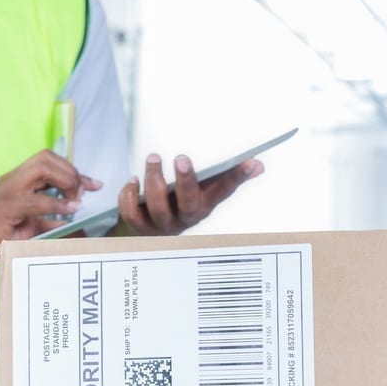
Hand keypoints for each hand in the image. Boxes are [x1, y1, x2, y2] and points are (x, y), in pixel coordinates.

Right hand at [0, 149, 100, 283]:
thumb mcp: (25, 227)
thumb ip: (47, 219)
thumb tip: (73, 220)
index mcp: (16, 181)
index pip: (47, 161)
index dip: (73, 170)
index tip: (92, 185)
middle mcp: (12, 180)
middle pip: (47, 157)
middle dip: (71, 172)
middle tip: (82, 194)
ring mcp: (7, 191)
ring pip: (43, 168)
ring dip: (66, 182)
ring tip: (76, 202)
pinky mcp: (5, 208)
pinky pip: (36, 200)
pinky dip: (56, 205)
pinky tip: (69, 211)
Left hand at [111, 153, 262, 235]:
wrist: (149, 228)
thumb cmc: (179, 202)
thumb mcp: (202, 189)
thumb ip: (225, 176)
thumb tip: (258, 165)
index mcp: (203, 205)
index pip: (224, 191)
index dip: (237, 177)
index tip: (251, 162)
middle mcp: (185, 217)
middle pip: (189, 205)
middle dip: (186, 182)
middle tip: (180, 157)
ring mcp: (162, 224)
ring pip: (159, 208)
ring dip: (154, 181)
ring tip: (153, 159)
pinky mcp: (140, 226)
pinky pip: (132, 214)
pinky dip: (129, 196)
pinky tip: (132, 181)